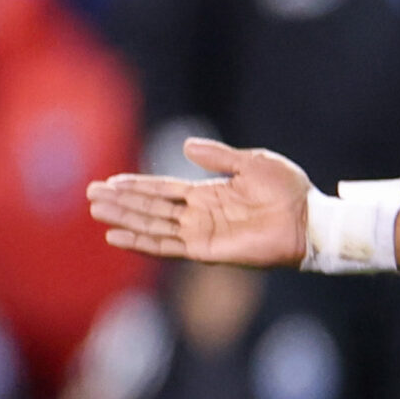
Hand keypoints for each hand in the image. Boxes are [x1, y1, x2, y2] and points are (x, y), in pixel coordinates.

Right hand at [87, 139, 309, 267]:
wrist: (310, 218)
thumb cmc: (288, 190)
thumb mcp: (251, 163)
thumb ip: (218, 157)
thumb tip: (184, 147)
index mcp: (209, 194)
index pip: (164, 190)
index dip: (137, 186)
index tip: (109, 181)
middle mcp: (201, 215)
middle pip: (152, 208)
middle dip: (122, 201)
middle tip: (90, 195)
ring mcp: (203, 234)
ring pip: (153, 226)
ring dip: (124, 219)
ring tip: (96, 211)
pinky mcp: (208, 251)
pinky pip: (168, 247)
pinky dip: (141, 242)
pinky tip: (117, 236)